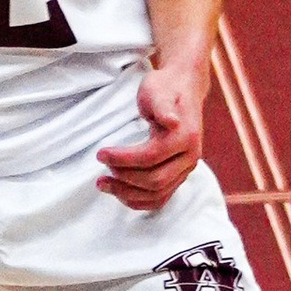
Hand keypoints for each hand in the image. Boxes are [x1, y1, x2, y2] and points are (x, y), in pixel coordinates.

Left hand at [96, 57, 205, 211]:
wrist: (182, 90)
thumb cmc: (165, 88)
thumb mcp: (158, 91)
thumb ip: (162, 107)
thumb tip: (171, 121)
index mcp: (186, 137)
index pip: (151, 156)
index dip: (124, 158)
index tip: (101, 153)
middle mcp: (190, 157)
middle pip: (155, 180)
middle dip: (124, 179)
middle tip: (100, 174)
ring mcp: (186, 169)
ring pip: (158, 194)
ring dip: (128, 194)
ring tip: (104, 185)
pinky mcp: (179, 175)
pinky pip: (161, 198)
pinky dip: (139, 201)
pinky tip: (120, 194)